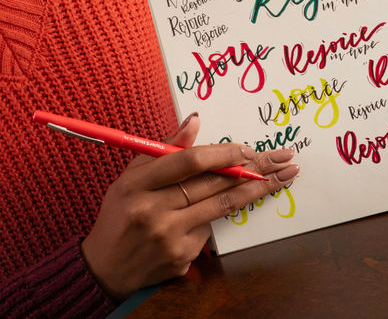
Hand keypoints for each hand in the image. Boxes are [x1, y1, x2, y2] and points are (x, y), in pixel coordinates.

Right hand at [80, 114, 298, 300]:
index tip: (248, 148)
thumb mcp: (130, 176)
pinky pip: (210, 230)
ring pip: (221, 207)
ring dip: (255, 191)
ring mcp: (169, 236)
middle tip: (280, 159)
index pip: (188, 162)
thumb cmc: (120, 214)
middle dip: (252, 169)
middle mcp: (154, 210)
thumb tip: (195, 120)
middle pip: (213, 184)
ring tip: (280, 178)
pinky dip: (219, 215)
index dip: (222, 153)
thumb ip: (165, 148)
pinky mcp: (181, 257)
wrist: (107, 267)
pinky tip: (227, 207)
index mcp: (138, 184)